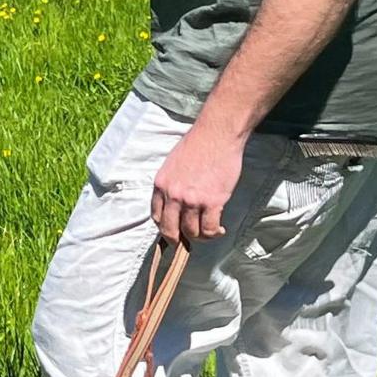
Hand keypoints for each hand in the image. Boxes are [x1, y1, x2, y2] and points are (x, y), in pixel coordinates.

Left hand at [151, 118, 245, 245]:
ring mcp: (192, 200)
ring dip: (201, 236)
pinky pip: (209, 229)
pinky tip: (219, 229)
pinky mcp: (212, 202)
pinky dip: (214, 233)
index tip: (174, 230)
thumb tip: (175, 204)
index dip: (165, 227)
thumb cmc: (198, 145)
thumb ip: (171, 184)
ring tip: (209, 231)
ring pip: (192, 232)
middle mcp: (173, 195)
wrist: (217, 134)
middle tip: (187, 242)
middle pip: (169, 230)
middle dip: (177, 240)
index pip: (156, 216)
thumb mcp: (172, 164)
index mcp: (161, 185)